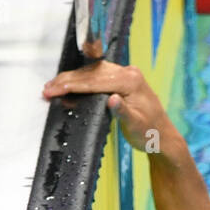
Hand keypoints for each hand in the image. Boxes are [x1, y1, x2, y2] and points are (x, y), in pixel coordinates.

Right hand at [41, 61, 172, 153]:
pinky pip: (97, 77)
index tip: (53, 91)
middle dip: (67, 81)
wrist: (163, 137)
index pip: (94, 80)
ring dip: (72, 79)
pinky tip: (69, 86)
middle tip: (47, 89)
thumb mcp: (136, 126)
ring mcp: (125, 75)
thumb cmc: (150, 134)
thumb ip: (123, 112)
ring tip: (52, 87)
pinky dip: (82, 81)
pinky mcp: (122, 80)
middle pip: (91, 73)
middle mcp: (128, 73)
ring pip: (92, 73)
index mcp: (130, 81)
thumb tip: (111, 99)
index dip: (72, 85)